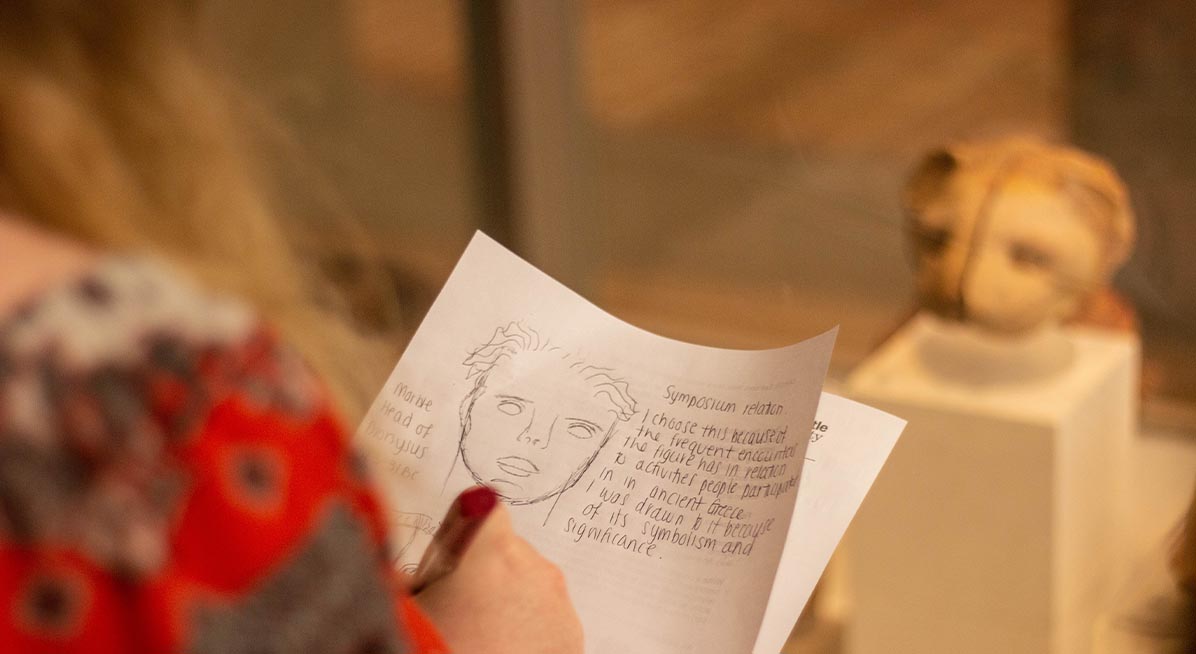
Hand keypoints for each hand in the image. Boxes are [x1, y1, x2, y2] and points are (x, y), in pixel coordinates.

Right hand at [414, 504, 583, 652]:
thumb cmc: (433, 643)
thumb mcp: (408, 605)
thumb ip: (416, 572)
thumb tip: (417, 560)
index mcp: (491, 552)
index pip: (485, 510)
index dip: (465, 532)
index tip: (452, 559)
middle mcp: (534, 570)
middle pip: (509, 550)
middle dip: (485, 573)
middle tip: (458, 612)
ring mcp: (559, 606)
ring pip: (531, 584)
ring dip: (510, 600)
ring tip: (481, 639)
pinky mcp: (572, 638)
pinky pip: (548, 615)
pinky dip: (530, 628)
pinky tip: (503, 651)